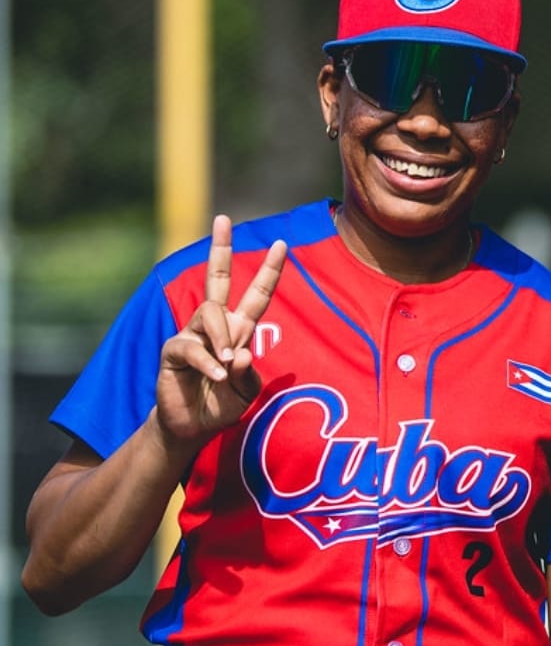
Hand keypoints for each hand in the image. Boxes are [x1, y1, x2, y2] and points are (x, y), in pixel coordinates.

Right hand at [154, 214, 286, 449]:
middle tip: (224, 218)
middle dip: (220, 247)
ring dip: (221, 338)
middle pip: (217, 278)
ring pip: (211, 313)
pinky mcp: (174, 350)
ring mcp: (193, 334)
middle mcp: (216, 325)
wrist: (192, 426)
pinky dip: (208, 363)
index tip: (281, 243)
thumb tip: (239, 353)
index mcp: (239, 329)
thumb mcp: (245, 392)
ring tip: (225, 365)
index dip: (269, 270)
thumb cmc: (222, 404)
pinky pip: (193, 347)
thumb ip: (247, 374)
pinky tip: (217, 377)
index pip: (257, 294)